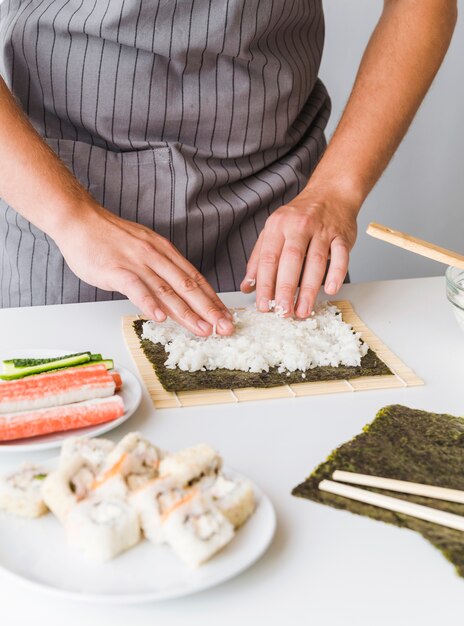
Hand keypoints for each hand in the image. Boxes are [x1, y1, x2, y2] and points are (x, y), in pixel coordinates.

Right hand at [54, 203, 234, 335]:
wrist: (79, 220)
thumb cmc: (109, 237)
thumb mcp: (143, 247)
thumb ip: (159, 268)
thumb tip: (175, 291)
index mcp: (164, 251)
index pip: (194, 278)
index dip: (212, 299)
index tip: (226, 316)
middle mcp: (156, 257)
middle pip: (188, 286)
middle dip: (209, 310)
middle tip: (225, 328)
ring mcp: (136, 263)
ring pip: (167, 291)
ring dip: (187, 312)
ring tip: (203, 329)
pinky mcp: (116, 270)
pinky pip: (136, 288)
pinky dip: (149, 304)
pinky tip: (161, 318)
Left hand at [240, 188, 357, 317]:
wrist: (330, 193)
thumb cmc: (299, 217)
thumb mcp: (273, 231)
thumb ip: (258, 260)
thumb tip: (247, 287)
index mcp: (278, 226)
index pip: (269, 259)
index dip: (265, 285)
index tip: (264, 305)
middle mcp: (299, 226)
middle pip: (291, 261)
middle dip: (286, 289)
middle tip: (283, 312)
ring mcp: (322, 230)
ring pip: (316, 262)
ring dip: (309, 289)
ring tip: (303, 310)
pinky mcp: (342, 236)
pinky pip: (341, 256)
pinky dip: (336, 274)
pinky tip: (330, 290)